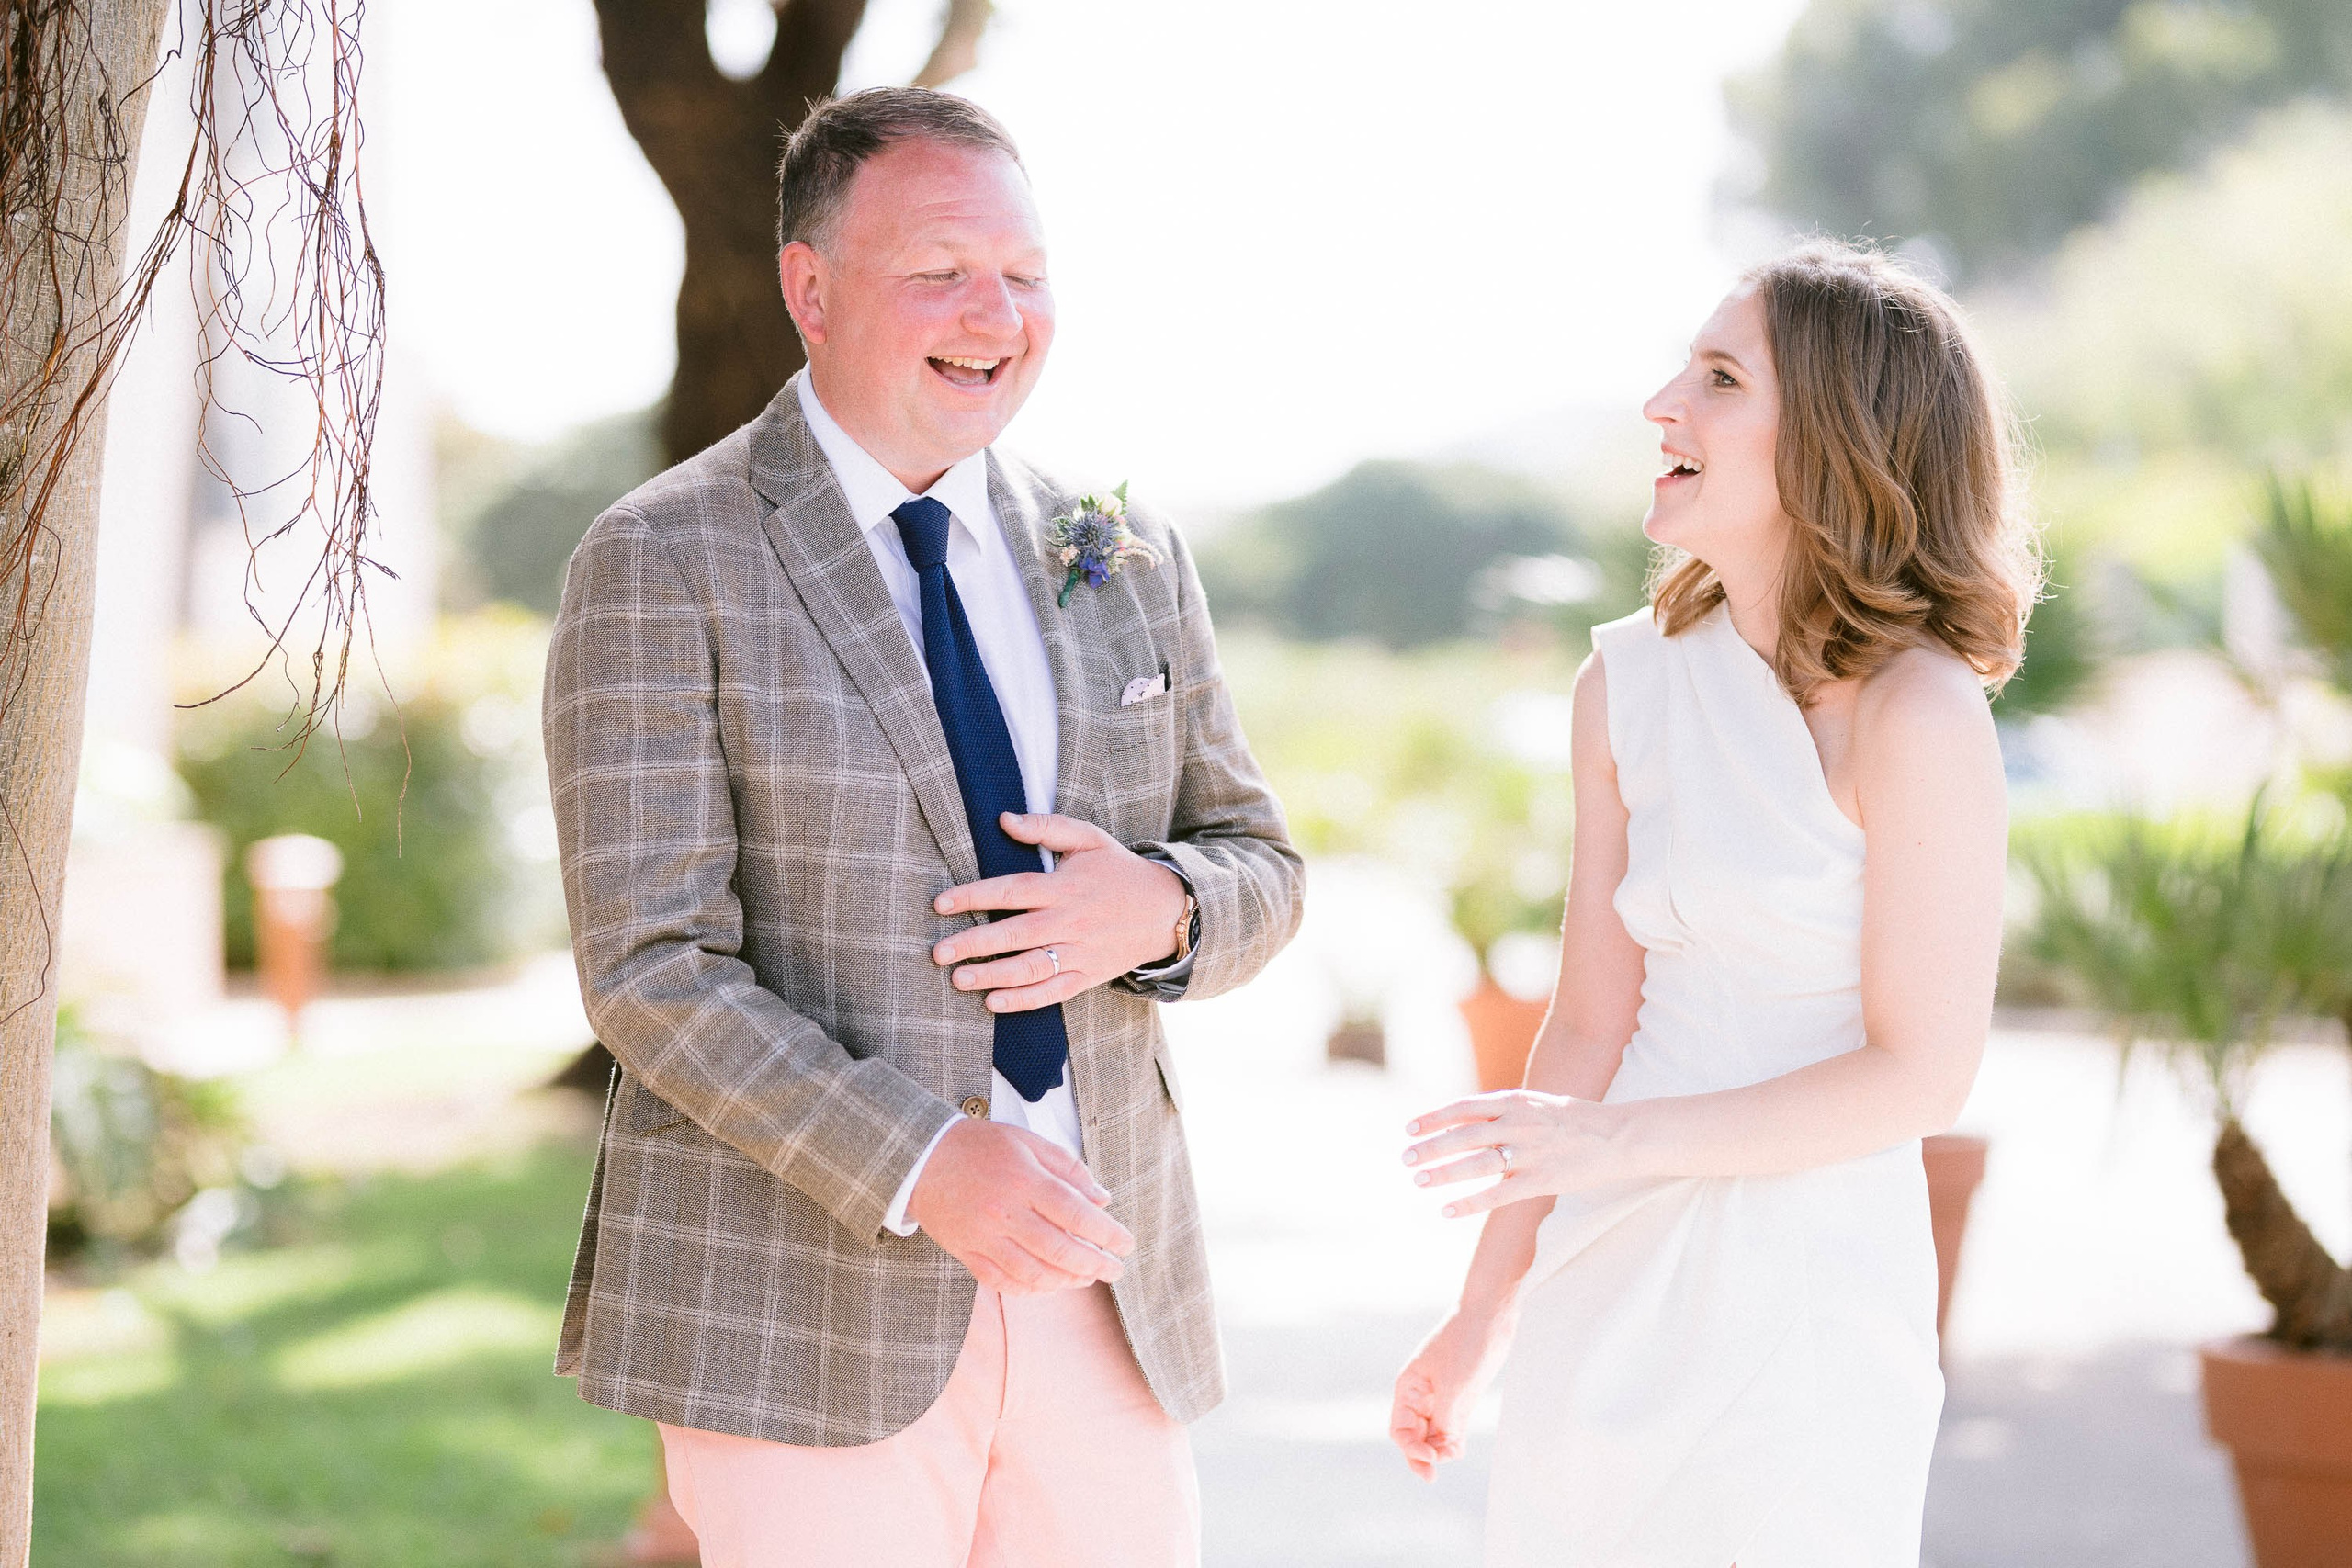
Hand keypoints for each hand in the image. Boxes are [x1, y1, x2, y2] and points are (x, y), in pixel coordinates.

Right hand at [906, 1117, 1134, 1293]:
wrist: (919, 1158)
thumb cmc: (978, 1146)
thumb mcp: (1027, 1141)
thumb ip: (1067, 1168)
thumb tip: (1102, 1199)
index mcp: (1024, 1180)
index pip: (1077, 1213)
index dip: (1107, 1233)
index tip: (1126, 1243)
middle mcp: (1005, 1212)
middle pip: (1060, 1249)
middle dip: (1095, 1264)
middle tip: (1116, 1270)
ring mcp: (984, 1237)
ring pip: (1034, 1272)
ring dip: (1067, 1280)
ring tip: (1087, 1277)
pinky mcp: (967, 1252)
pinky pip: (1003, 1281)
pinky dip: (1030, 1288)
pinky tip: (1049, 1284)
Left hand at [930, 813, 1188, 1011]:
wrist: (1166, 910)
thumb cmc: (1118, 871)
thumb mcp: (1089, 838)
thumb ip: (1047, 826)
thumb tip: (1004, 819)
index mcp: (1063, 886)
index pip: (1011, 891)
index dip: (974, 896)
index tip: (940, 904)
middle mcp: (1068, 921)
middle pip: (1014, 935)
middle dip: (973, 944)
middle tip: (938, 953)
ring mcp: (1079, 952)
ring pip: (1030, 968)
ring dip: (992, 976)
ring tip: (957, 980)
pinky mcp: (1088, 976)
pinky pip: (1052, 992)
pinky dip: (1024, 1001)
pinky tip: (994, 1002)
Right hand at [1390, 1306, 1515, 1479]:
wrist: (1489, 1315)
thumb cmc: (1466, 1343)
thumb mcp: (1453, 1384)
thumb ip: (1444, 1417)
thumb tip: (1441, 1446)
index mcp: (1408, 1388)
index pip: (1400, 1429)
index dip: (1411, 1449)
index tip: (1430, 1458)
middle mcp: (1420, 1396)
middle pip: (1413, 1436)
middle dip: (1421, 1456)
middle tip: (1431, 1477)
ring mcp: (1441, 1398)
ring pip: (1433, 1435)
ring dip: (1439, 1450)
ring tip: (1452, 1456)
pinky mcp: (1460, 1398)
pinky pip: (1451, 1429)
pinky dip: (1452, 1442)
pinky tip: (1457, 1450)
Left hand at [1403, 1090, 1629, 1216]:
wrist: (1620, 1136)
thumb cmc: (1578, 1119)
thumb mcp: (1539, 1103)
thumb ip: (1507, 1109)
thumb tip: (1472, 1117)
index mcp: (1516, 1102)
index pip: (1464, 1108)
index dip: (1434, 1118)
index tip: (1409, 1128)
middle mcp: (1519, 1124)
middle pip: (1463, 1136)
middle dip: (1430, 1147)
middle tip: (1405, 1159)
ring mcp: (1531, 1153)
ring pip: (1476, 1165)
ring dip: (1444, 1173)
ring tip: (1418, 1181)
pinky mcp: (1543, 1180)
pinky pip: (1499, 1194)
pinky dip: (1470, 1202)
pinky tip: (1447, 1210)